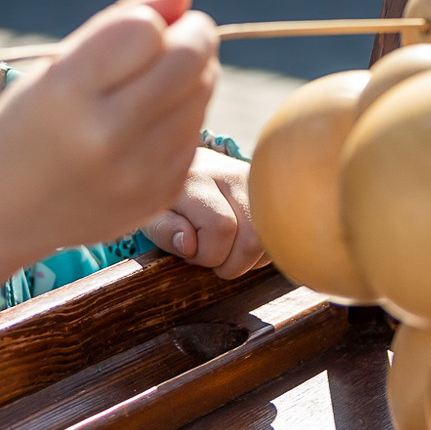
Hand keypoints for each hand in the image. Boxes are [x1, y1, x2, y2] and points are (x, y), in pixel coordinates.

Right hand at [0, 0, 218, 288]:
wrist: (0, 211)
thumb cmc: (28, 122)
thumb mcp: (56, 65)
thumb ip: (121, 22)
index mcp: (68, 92)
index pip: (145, 29)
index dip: (153, 18)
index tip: (146, 25)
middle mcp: (107, 135)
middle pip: (189, 58)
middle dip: (194, 34)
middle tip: (181, 34)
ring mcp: (138, 172)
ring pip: (203, 93)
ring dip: (194, 74)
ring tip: (161, 80)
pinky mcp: (160, 195)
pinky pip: (197, 132)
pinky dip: (185, 116)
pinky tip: (153, 122)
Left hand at [145, 149, 268, 278]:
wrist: (182, 166)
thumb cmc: (166, 199)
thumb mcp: (151, 216)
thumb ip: (165, 231)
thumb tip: (189, 245)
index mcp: (196, 178)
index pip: (221, 227)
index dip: (207, 254)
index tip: (190, 253)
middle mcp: (231, 173)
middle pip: (253, 236)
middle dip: (232, 263)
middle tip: (211, 258)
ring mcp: (255, 180)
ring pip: (270, 237)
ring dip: (249, 259)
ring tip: (225, 249)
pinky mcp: (269, 190)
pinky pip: (278, 234)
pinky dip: (261, 252)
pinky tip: (240, 244)